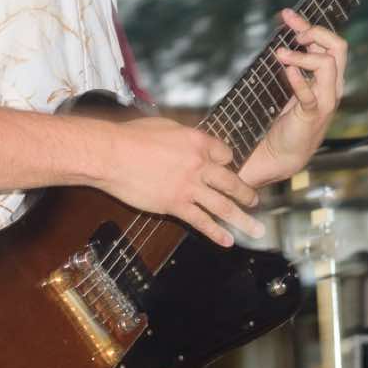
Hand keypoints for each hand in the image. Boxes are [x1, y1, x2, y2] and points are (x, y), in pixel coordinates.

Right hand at [102, 116, 263, 247]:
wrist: (111, 155)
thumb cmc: (130, 137)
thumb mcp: (164, 126)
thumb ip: (182, 137)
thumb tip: (188, 141)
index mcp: (197, 142)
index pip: (225, 154)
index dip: (228, 161)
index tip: (229, 168)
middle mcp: (198, 165)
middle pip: (231, 182)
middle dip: (246, 194)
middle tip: (256, 202)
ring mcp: (189, 187)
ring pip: (223, 206)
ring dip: (242, 219)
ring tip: (256, 229)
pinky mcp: (175, 205)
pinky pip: (201, 221)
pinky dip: (216, 233)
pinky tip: (227, 241)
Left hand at [243, 8, 348, 187]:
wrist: (283, 153)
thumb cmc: (287, 118)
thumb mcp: (294, 85)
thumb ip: (296, 62)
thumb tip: (286, 35)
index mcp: (329, 76)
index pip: (330, 42)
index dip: (309, 25)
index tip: (286, 15)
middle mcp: (332, 86)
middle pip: (338, 47)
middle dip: (315, 32)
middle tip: (293, 34)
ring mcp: (325, 100)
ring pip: (328, 65)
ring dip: (302, 55)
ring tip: (279, 54)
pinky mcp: (312, 115)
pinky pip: (310, 94)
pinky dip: (299, 80)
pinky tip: (287, 70)